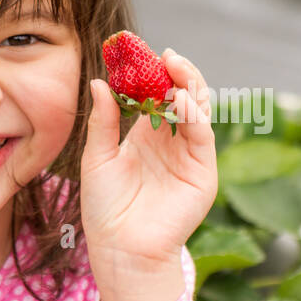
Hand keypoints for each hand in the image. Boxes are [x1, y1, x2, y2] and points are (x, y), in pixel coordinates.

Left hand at [80, 49, 215, 300]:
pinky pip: (203, 137)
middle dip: (176, 73)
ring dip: (189, 86)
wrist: (120, 250)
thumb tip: (100, 81)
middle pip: (182, 96)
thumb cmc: (105, 210)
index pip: (155, 95)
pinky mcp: (203, 173)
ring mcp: (190, 156)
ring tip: (173, 67)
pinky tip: (180, 101)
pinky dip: (195, 115)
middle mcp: (172, 142)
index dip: (150, 73)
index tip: (137, 50)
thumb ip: (103, 121)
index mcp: (147, 136)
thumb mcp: (97, 158)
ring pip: (198, 110)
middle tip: (162, 55)